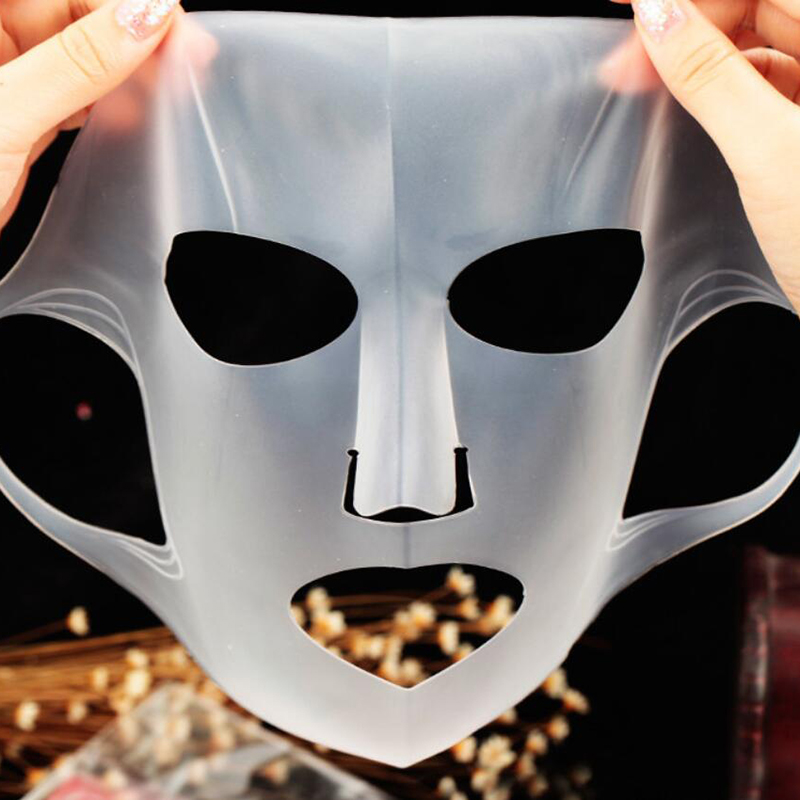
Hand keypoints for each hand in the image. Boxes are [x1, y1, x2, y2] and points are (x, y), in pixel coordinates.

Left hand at [0, 0, 180, 230]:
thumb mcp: (7, 116)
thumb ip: (78, 63)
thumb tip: (144, 17)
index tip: (166, 15)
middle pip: (67, 11)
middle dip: (126, 29)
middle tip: (184, 53)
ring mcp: (1, 76)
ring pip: (76, 53)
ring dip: (124, 69)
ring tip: (170, 85)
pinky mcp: (17, 115)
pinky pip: (69, 92)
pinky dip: (104, 102)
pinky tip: (133, 111)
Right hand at [602, 0, 799, 312]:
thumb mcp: (768, 151)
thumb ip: (709, 76)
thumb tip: (655, 13)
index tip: (630, 11)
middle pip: (754, 5)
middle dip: (684, 21)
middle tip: (623, 57)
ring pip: (755, 38)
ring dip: (696, 52)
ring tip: (641, 79)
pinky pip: (761, 77)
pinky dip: (718, 83)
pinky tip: (687, 98)